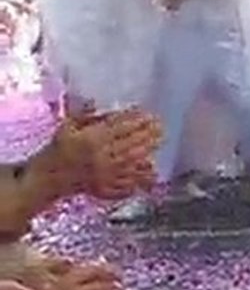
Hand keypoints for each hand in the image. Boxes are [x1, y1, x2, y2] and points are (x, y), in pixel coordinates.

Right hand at [45, 107, 162, 200]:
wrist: (48, 179)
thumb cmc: (57, 150)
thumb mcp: (67, 126)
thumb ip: (84, 114)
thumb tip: (95, 101)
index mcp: (90, 140)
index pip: (119, 127)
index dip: (137, 120)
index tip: (149, 115)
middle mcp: (100, 157)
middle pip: (130, 144)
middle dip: (148, 135)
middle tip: (160, 127)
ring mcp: (105, 174)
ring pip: (132, 162)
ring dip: (147, 152)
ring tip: (159, 142)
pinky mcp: (106, 188)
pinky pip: (127, 183)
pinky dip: (140, 177)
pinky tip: (152, 171)